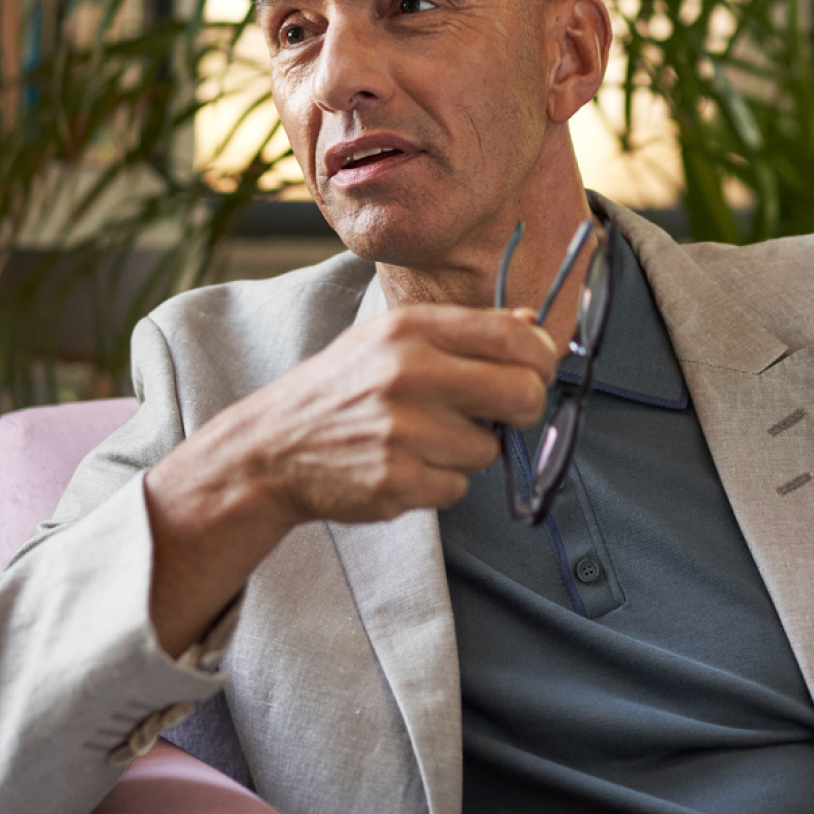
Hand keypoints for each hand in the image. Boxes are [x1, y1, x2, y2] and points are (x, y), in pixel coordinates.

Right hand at [236, 303, 554, 523]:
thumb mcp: (391, 338)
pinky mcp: (397, 481)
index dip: (541, 357)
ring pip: (489, 449)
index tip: (537, 369)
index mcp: (411, 329)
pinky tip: (405, 466)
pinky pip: (458, 488)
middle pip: (522, 394)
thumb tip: (532, 325)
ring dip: (468, 451)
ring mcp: (403, 431)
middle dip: (524, 408)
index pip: (513, 336)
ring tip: (423, 440)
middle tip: (501, 413)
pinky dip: (440, 483)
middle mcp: (408, 373)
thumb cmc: (343, 388)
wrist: (272, 447)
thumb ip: (464, 330)